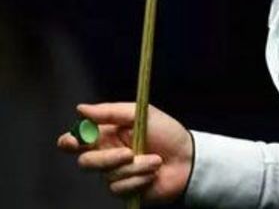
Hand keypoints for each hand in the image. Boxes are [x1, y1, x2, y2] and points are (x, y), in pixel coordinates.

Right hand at [57, 103, 193, 204]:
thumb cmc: (167, 133)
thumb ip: (111, 111)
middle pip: (86, 162)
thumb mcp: (142, 114)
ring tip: (156, 160)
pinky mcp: (123, 190)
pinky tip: (153, 175)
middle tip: (128, 153)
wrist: (188, 159)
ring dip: (135, 168)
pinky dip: (138, 179)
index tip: (74, 141)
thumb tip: (80, 109)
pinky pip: (119, 188)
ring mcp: (114, 174)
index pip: (75, 140)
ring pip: (106, 175)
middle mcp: (106, 155)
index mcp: (106, 135)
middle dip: (107, 158)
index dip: (69, 142)